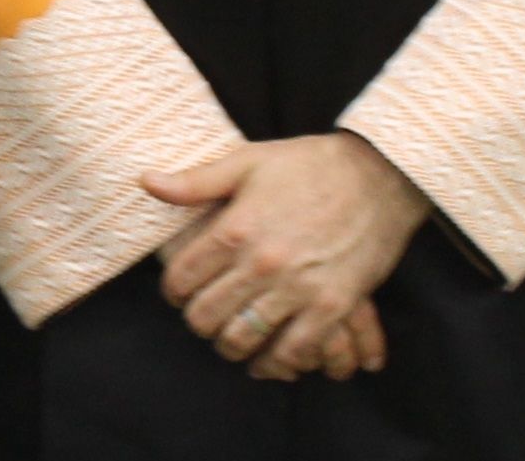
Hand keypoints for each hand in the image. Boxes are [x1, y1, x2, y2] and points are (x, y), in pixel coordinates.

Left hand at [145, 133, 425, 380]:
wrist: (378, 175)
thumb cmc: (309, 165)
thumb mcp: (247, 161)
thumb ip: (195, 181)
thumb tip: (146, 182)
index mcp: (236, 228)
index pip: (183, 276)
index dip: (173, 291)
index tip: (177, 293)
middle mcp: (262, 262)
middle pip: (208, 314)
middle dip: (198, 322)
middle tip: (202, 319)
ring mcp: (299, 287)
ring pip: (245, 338)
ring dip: (231, 346)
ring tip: (230, 340)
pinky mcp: (334, 305)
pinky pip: (296, 350)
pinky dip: (278, 362)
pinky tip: (270, 360)